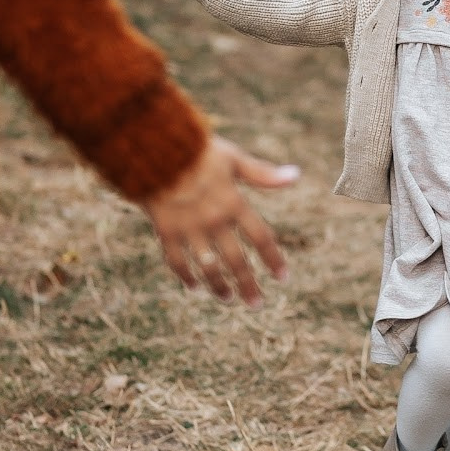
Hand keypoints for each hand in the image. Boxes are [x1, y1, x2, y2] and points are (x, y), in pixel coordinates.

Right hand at [138, 137, 297, 303]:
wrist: (153, 146)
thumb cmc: (196, 149)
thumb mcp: (233, 158)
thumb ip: (262, 174)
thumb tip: (295, 176)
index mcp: (234, 203)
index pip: (261, 238)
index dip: (273, 259)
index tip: (283, 278)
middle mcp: (214, 220)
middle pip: (237, 262)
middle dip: (248, 285)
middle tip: (257, 304)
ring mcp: (189, 228)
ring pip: (208, 267)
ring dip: (219, 286)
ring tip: (228, 299)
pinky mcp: (166, 231)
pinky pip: (177, 261)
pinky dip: (186, 276)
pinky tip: (194, 287)